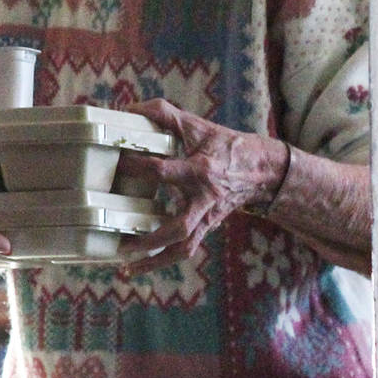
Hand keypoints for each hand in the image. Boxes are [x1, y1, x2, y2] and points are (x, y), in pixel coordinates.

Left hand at [114, 97, 284, 278]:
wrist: (261, 170)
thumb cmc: (223, 144)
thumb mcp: (195, 125)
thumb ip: (162, 113)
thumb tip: (128, 111)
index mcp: (199, 170)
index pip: (163, 171)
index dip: (137, 166)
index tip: (115, 163)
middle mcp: (203, 199)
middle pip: (178, 226)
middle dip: (149, 236)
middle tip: (118, 236)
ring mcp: (206, 217)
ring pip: (183, 248)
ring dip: (155, 260)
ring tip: (126, 265)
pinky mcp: (207, 227)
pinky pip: (186, 249)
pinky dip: (163, 260)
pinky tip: (141, 266)